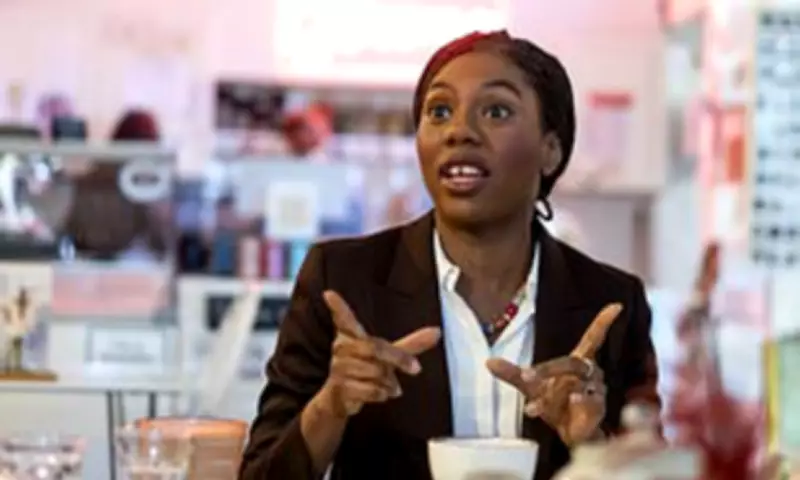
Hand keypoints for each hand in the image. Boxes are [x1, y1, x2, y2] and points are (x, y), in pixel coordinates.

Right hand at [318, 290, 440, 418]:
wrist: (340, 399)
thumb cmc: (366, 369)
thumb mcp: (389, 356)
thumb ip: (412, 344)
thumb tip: (438, 331)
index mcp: (351, 336)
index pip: (344, 318)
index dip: (337, 306)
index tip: (329, 293)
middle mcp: (342, 348)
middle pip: (375, 348)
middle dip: (399, 360)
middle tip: (416, 368)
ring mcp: (339, 368)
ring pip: (376, 371)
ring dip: (389, 382)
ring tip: (389, 384)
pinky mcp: (341, 387)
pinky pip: (371, 389)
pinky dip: (383, 393)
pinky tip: (382, 393)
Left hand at [487, 303, 622, 445]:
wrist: (570, 433)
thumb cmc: (554, 403)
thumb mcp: (530, 387)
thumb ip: (512, 374)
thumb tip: (488, 361)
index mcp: (577, 361)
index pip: (593, 338)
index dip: (603, 322)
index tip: (616, 305)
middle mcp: (590, 373)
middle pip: (571, 362)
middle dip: (547, 369)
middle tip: (526, 375)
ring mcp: (596, 391)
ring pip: (574, 385)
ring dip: (552, 395)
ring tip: (532, 408)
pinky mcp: (598, 409)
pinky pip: (589, 402)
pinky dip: (578, 401)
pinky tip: (569, 401)